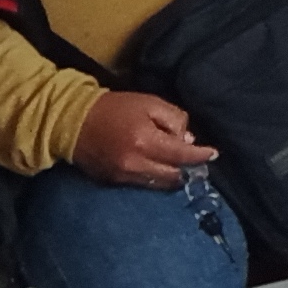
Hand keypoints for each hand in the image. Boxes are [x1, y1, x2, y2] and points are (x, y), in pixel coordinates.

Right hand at [71, 91, 217, 189]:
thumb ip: (174, 120)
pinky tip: (160, 168)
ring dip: (173, 176)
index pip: (182, 155)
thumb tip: (187, 141)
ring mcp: (123, 176)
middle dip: (189, 169)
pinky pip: (143, 185)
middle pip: (174, 176)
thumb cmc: (115, 108)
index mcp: (145, 141)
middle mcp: (135, 164)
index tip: (213, 154)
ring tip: (181, 167)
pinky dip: (155, 178)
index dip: (201, 155)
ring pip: (159, 184)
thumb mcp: (150, 103)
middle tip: (198, 162)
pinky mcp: (113, 182)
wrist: (73, 121)